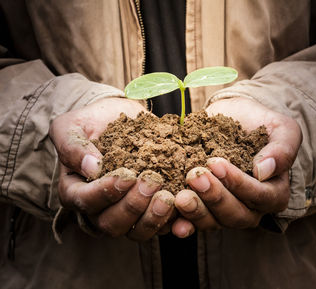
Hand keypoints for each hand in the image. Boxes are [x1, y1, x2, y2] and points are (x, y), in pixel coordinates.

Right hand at [50, 98, 174, 240]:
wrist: (117, 120)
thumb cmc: (91, 122)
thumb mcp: (71, 127)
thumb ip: (73, 146)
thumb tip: (91, 167)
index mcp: (75, 191)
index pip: (86, 201)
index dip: (106, 193)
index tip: (127, 176)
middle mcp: (98, 209)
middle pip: (111, 223)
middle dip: (133, 206)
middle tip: (152, 182)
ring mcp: (124, 213)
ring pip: (136, 231)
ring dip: (153, 218)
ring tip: (168, 197)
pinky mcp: (147, 211)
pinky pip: (159, 226)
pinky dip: (172, 220)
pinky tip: (183, 205)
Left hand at [172, 97, 301, 236]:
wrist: (233, 118)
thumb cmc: (259, 124)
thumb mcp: (282, 129)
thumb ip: (282, 149)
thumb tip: (263, 171)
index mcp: (273, 192)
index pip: (260, 197)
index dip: (238, 184)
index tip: (216, 163)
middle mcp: (250, 207)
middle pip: (235, 215)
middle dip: (214, 197)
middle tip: (195, 176)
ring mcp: (224, 209)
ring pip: (213, 222)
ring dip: (197, 211)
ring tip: (181, 197)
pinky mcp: (203, 206)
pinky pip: (194, 222)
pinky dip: (183, 223)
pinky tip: (173, 222)